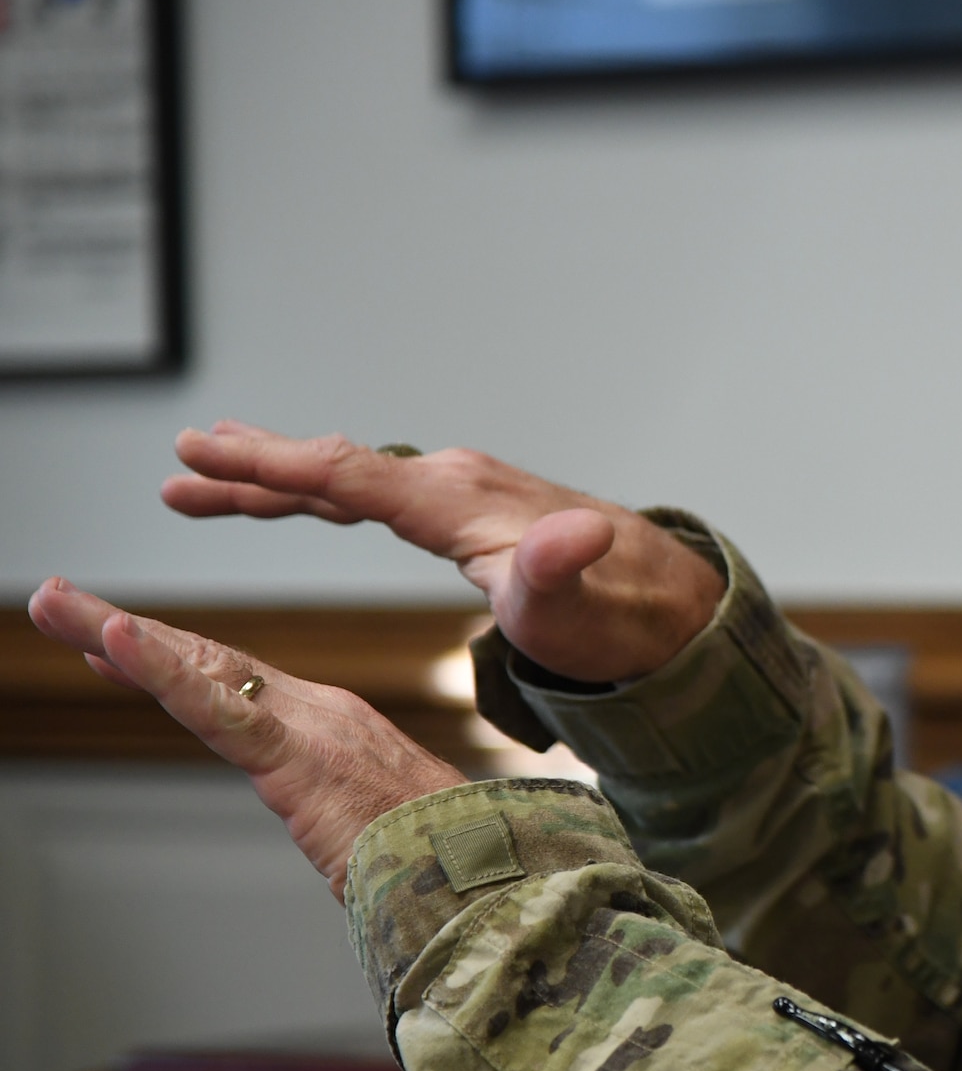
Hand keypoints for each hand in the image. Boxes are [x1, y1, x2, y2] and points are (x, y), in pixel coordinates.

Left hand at [27, 578, 465, 899]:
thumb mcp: (378, 835)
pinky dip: (160, 670)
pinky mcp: (293, 756)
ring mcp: (306, 727)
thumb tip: (347, 844)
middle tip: (57, 598)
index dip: (167, 658)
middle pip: (204, 661)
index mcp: (335, 729)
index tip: (111, 639)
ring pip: (195, 670)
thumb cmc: (440, 865)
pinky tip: (113, 638)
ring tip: (54, 601)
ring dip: (113, 632)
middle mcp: (318, 713)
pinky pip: (214, 708)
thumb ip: (348, 823)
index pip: (233, 684)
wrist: (482, 878)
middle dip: (119, 629)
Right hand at [162, 421, 723, 682]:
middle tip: (180, 464)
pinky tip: (308, 496)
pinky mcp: (474, 514)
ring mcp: (466, 495)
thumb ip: (560, 573)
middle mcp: (458, 483)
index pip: (349, 474)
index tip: (201, 453)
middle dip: (255, 466)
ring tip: (207, 475)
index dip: (270, 465)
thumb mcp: (579, 607)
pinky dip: (330, 491)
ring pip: (353, 478)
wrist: (672, 608)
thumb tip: (572, 532)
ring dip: (280, 478)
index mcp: (461, 502)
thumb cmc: (621, 618)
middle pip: (336, 467)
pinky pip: (382, 494)